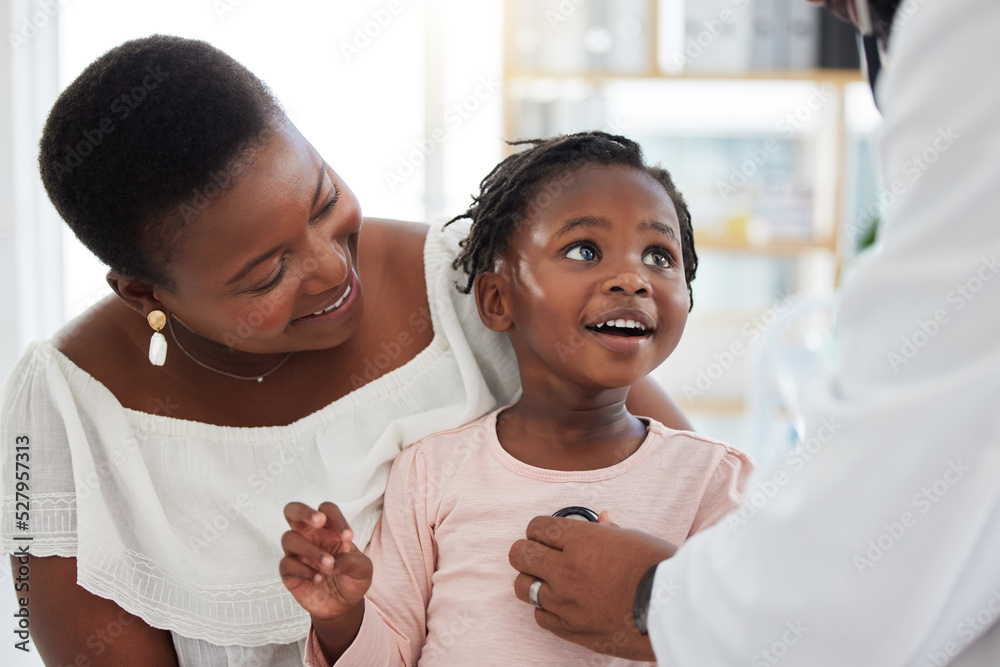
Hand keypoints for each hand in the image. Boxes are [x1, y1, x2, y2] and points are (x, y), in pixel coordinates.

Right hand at [279, 501, 371, 620]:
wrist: (343, 605)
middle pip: (293, 510)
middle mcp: (309, 537)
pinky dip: (303, 570)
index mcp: (328, 529)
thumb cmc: (352, 579)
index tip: (348, 537)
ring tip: (329, 565)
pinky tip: (318, 579)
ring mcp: (296, 554)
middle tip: (319, 521)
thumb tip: (333, 562)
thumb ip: (352, 561)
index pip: (326, 509)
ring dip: (311, 550)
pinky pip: (286, 564)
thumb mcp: (363, 569)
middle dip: (304, 512)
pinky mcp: (288, 573)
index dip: (336, 518)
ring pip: (289, 538)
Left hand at [508, 516, 676, 660]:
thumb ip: (609, 531)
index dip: (538, 528)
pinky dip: (547, 609)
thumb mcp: (635, 538)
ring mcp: (566, 602)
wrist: (674, 611)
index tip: (546, 534)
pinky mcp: (572, 629)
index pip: (536, 527)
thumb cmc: (659, 568)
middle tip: (539, 554)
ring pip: (523, 587)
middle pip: (520, 555)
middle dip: (526, 551)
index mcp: (580, 540)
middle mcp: (566, 569)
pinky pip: (541, 617)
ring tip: (549, 580)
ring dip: (533, 581)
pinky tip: (562, 604)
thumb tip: (602, 520)